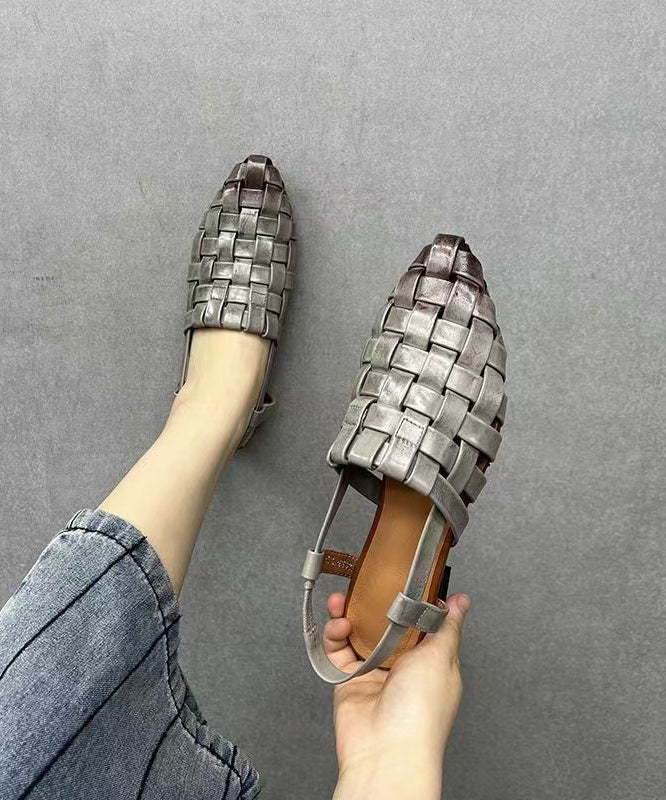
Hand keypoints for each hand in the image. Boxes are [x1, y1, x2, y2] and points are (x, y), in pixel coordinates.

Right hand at [326, 592, 470, 799]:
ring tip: (341, 601)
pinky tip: (338, 623)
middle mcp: (404, 666)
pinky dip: (335, 634)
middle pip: (387, 623)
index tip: (402, 578)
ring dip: (349, 613)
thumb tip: (461, 602)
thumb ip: (447, 625)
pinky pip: (339, 650)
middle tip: (364, 584)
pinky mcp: (351, 680)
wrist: (386, 750)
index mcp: (432, 660)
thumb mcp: (442, 657)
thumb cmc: (421, 711)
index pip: (422, 621)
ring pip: (360, 633)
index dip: (412, 599)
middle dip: (374, 603)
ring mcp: (376, 672)